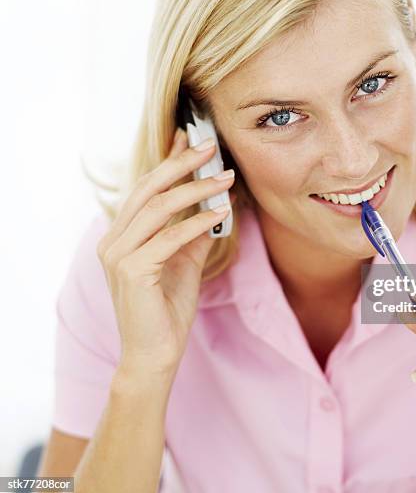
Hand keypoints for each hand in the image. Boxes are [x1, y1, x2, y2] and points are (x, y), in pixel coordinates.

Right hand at [96, 128, 234, 376]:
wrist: (156, 355)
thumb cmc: (167, 309)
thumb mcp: (185, 261)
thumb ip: (194, 233)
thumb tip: (217, 204)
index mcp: (121, 236)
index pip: (145, 188)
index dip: (167, 161)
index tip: (189, 138)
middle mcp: (113, 241)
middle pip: (148, 189)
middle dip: (180, 163)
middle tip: (210, 146)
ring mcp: (118, 256)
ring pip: (158, 208)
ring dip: (196, 190)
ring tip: (226, 178)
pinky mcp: (132, 271)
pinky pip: (170, 238)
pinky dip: (198, 222)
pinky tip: (222, 213)